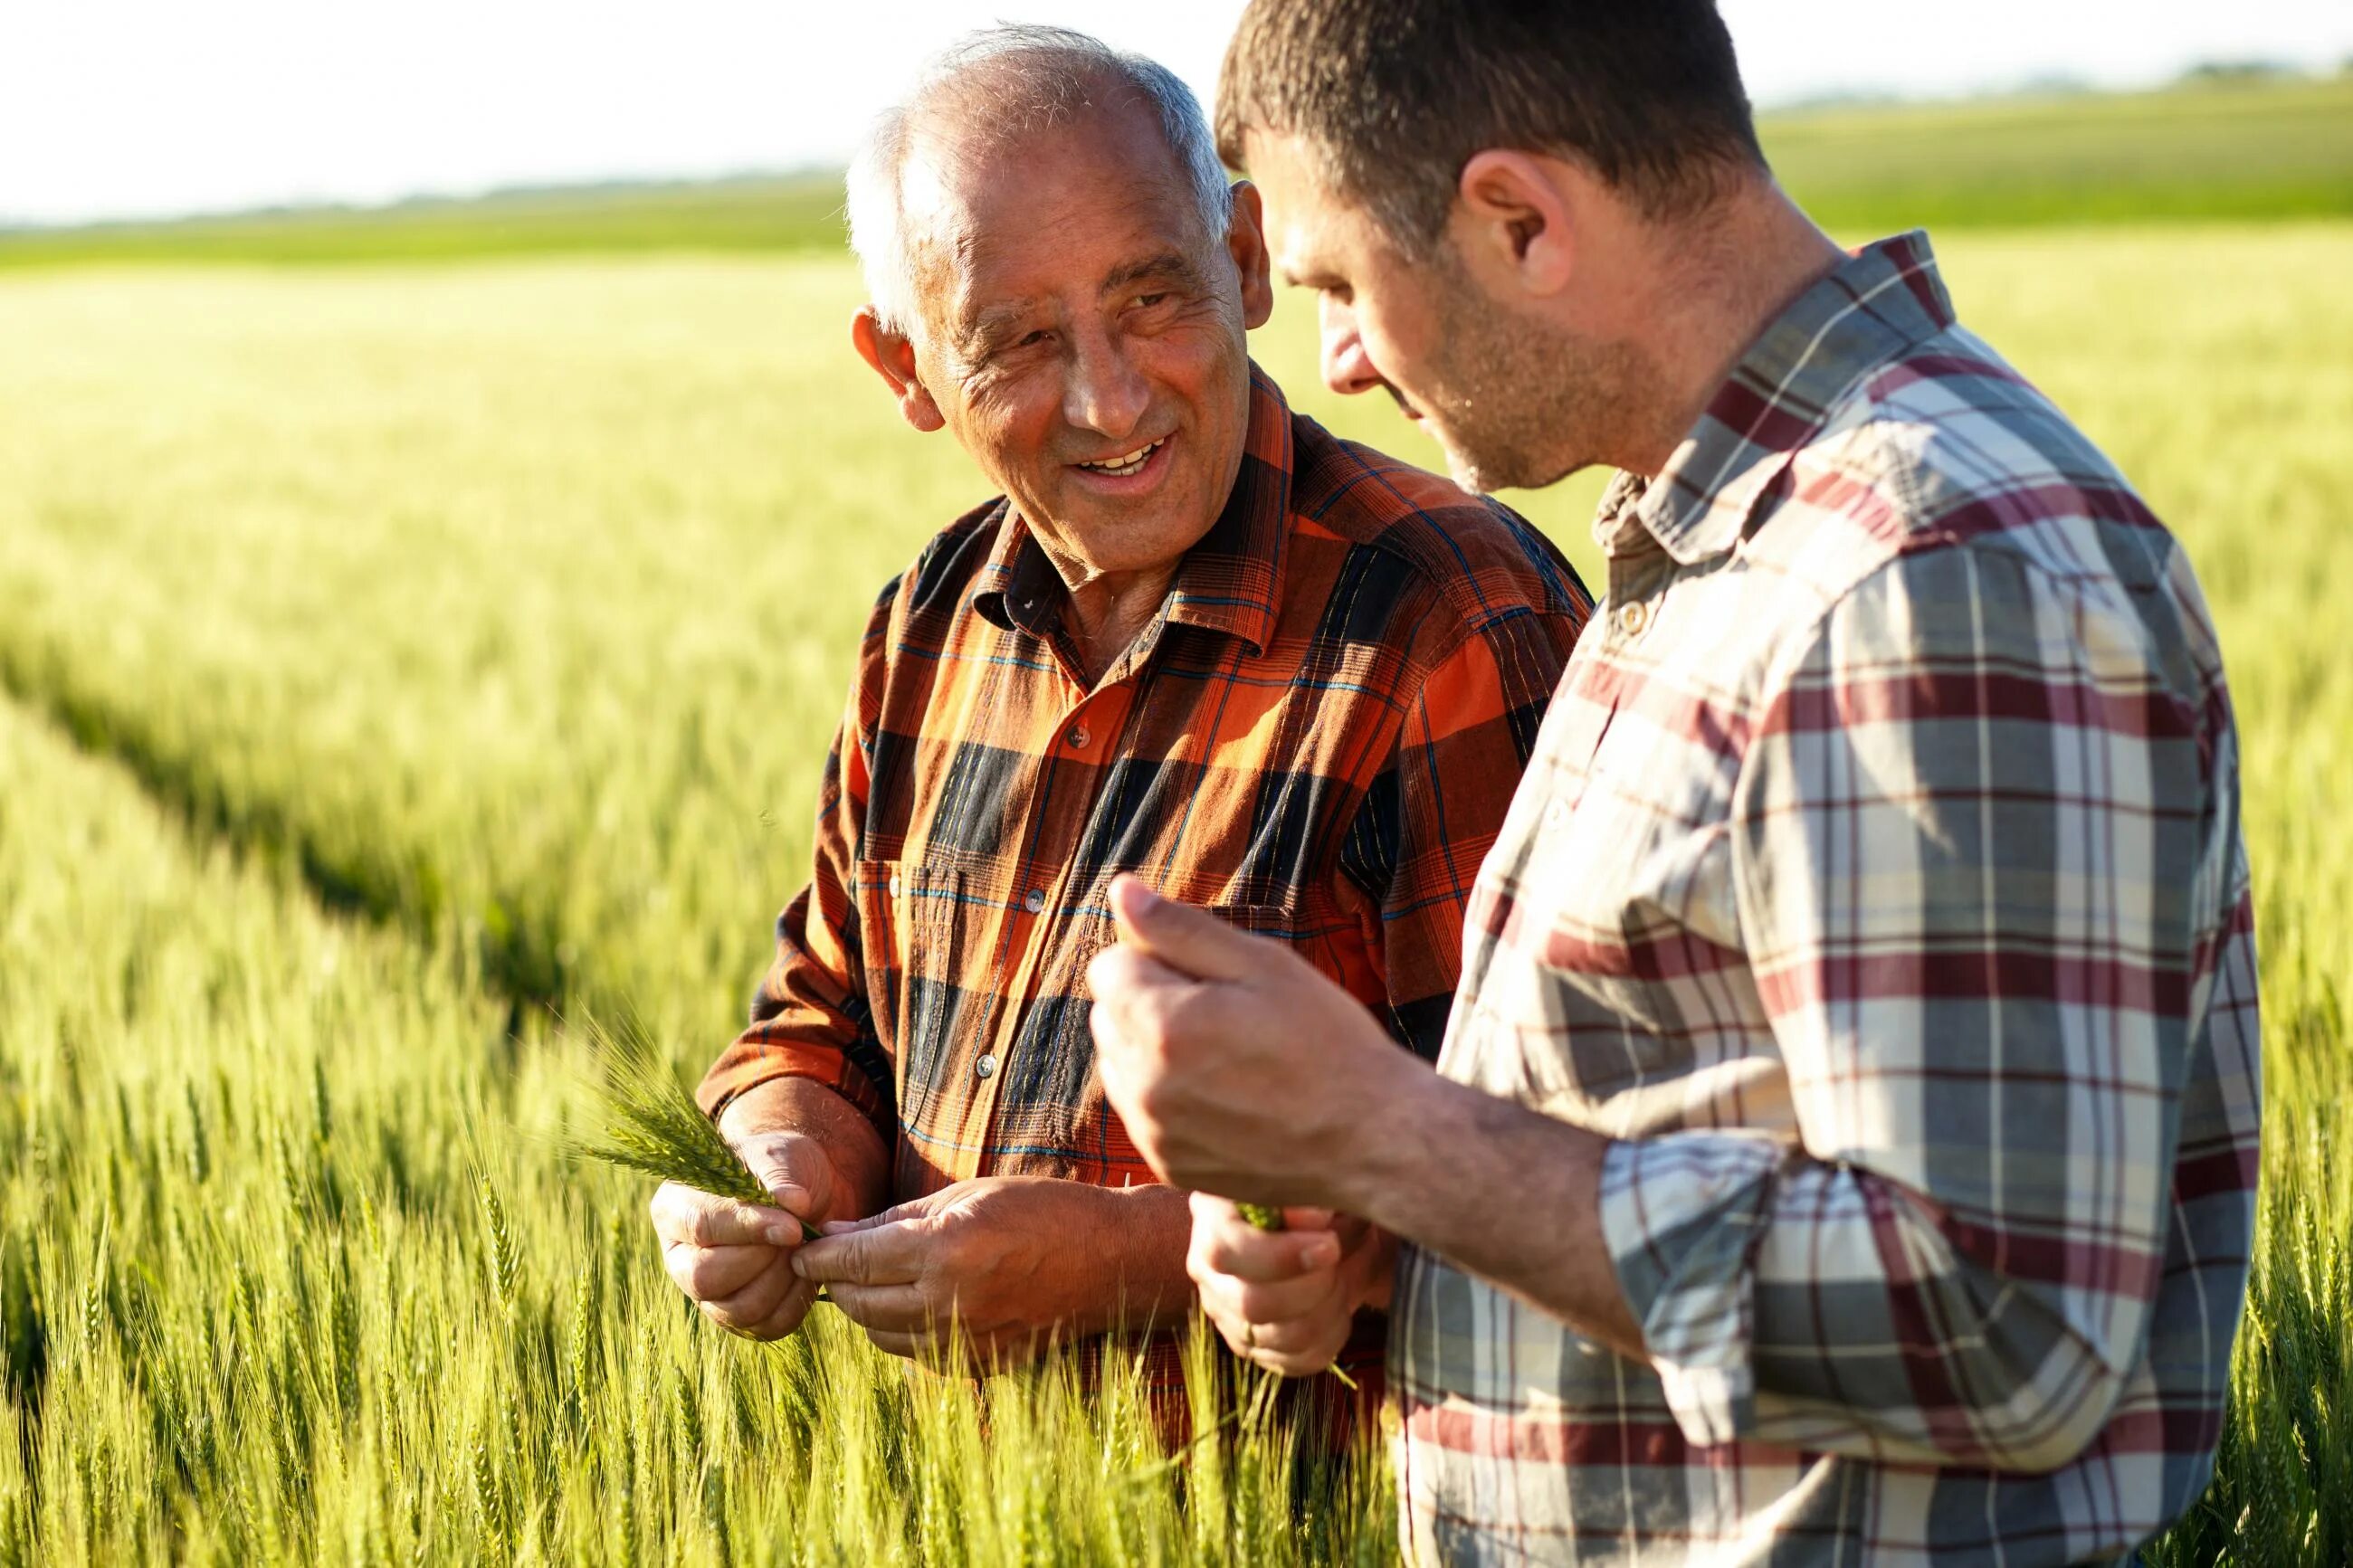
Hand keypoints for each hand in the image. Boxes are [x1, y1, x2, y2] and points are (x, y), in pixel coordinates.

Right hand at [649, 1127, 837, 1339]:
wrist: (805, 1191)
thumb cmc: (780, 1167)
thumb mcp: (778, 1156)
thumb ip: (779, 1178)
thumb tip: (794, 1204)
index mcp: (675, 1208)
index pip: (700, 1226)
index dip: (748, 1228)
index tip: (793, 1225)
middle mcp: (681, 1256)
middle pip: (705, 1278)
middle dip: (761, 1260)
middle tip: (797, 1235)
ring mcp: (707, 1294)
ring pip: (736, 1309)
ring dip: (781, 1281)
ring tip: (803, 1249)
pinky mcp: (739, 1317)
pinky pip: (765, 1327)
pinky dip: (794, 1302)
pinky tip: (807, 1272)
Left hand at [790, 1176, 1184, 1365]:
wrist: (1109, 1262)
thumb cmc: (1041, 1212)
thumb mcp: (967, 1196)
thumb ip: (896, 1220)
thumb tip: (835, 1235)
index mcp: (945, 1251)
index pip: (853, 1262)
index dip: (817, 1256)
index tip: (800, 1248)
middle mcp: (949, 1302)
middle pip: (857, 1303)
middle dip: (836, 1281)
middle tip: (833, 1260)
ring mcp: (964, 1342)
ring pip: (880, 1334)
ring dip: (866, 1308)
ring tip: (874, 1280)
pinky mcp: (977, 1366)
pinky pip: (914, 1354)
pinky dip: (901, 1330)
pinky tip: (914, 1302)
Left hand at [1087, 875, 1417, 1209]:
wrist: (1371, 1140)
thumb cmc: (1327, 1041)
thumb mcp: (1263, 965)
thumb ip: (1181, 928)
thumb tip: (1120, 890)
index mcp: (1162, 1026)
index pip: (1109, 965)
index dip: (1159, 957)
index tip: (1213, 977)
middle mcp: (1144, 1085)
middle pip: (1107, 1015)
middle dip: (1149, 1002)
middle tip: (1226, 1013)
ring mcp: (1154, 1132)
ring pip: (1119, 1064)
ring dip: (1153, 1049)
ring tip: (1228, 1055)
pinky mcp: (1169, 1164)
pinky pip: (1142, 1111)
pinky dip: (1169, 1095)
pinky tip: (1227, 1094)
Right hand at [1189, 1195, 1394, 1376]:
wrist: (1324, 1222)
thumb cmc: (1315, 1193)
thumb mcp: (1314, 1179)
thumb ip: (1310, 1191)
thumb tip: (1312, 1217)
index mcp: (1212, 1215)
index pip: (1227, 1249)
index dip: (1281, 1256)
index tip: (1330, 1245)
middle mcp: (1207, 1267)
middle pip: (1253, 1303)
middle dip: (1315, 1287)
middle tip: (1341, 1257)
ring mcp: (1225, 1310)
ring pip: (1276, 1338)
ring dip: (1327, 1310)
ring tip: (1345, 1276)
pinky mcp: (1250, 1343)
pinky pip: (1294, 1361)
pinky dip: (1330, 1337)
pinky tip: (1340, 1305)